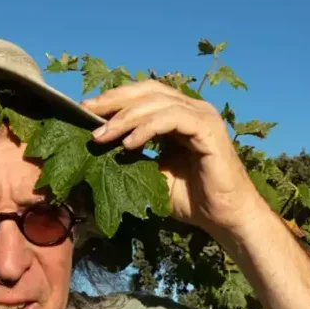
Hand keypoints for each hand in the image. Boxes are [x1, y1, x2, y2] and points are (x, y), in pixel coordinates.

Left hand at [80, 80, 269, 235]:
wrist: (224, 218)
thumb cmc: (191, 198)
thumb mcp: (152, 174)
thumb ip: (133, 156)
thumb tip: (99, 148)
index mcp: (179, 114)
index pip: (143, 94)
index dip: (114, 99)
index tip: (85, 111)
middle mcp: (192, 109)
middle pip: (148, 90)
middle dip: (114, 100)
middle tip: (86, 111)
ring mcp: (202, 116)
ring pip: (157, 103)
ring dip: (125, 117)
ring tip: (102, 136)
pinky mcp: (208, 129)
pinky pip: (172, 119)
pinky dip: (147, 128)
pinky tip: (128, 144)